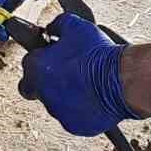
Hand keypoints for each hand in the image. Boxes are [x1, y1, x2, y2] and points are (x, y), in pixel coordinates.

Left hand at [18, 13, 142, 135]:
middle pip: (33, 88)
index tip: (49, 56)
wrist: (122, 79)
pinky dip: (80, 108)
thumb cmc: (99, 54)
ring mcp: (58, 111)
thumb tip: (53, 28)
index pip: (27, 64)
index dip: (40, 58)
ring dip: (65, 94)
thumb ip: (57, 25)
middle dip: (43, 81)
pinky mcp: (74, 125)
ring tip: (85, 82)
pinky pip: (73, 116)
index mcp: (37, 68)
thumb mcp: (75, 25)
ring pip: (55, 103)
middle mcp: (43, 92)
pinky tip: (93, 97)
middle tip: (60, 73)